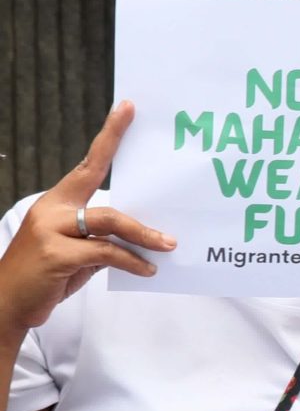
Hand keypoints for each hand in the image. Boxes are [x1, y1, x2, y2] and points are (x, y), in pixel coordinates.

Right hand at [0, 103, 173, 336]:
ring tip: (168, 249)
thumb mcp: (76, 254)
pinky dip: (132, 261)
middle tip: (173, 234)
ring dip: (144, 237)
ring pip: (109, 222)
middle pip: (103, 195)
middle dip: (141, 213)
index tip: (129, 109)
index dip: (110, 136)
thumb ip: (102, 241)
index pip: (88, 163)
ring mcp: (51, 230)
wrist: (8, 301)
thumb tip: (141, 241)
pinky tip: (148, 270)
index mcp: (58, 201)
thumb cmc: (45, 276)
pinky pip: (106, 253)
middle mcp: (52, 209)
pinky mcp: (56, 254)